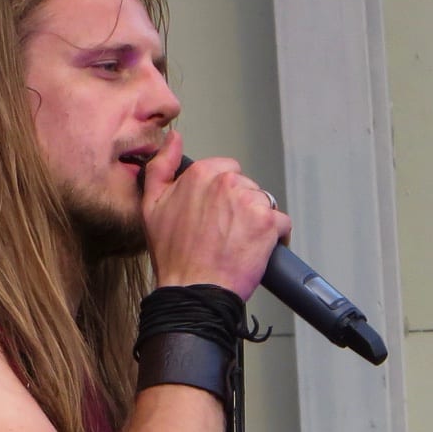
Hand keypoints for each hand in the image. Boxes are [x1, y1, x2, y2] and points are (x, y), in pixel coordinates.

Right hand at [140, 130, 289, 298]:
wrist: (193, 291)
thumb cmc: (174, 257)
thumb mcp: (151, 207)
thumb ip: (161, 166)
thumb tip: (173, 139)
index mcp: (200, 174)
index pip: (227, 170)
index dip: (221, 196)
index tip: (215, 215)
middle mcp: (227, 182)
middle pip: (247, 187)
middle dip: (239, 208)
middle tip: (224, 234)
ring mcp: (250, 201)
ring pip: (263, 204)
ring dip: (256, 222)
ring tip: (238, 244)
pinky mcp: (268, 222)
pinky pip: (281, 223)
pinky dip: (274, 238)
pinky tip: (256, 251)